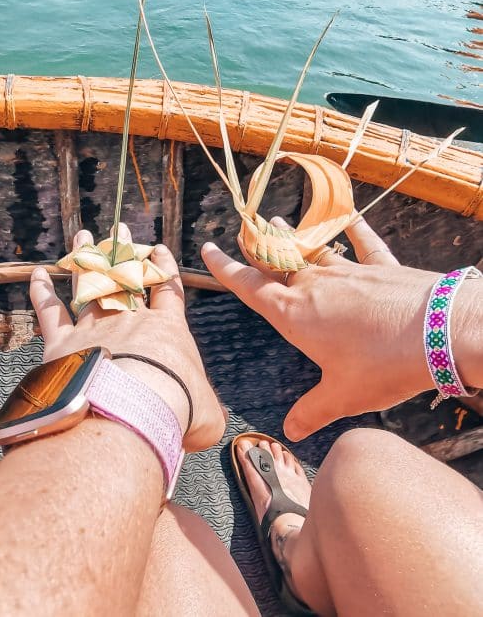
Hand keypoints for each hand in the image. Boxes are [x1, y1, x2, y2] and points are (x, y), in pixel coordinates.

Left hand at [30, 224, 224, 451]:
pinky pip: (50, 312)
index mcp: (168, 330)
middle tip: (119, 228)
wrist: (134, 412)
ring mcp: (94, 329)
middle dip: (123, 252)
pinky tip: (38, 274)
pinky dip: (42, 292)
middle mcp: (130, 322)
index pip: (168, 289)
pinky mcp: (63, 345)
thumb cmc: (178, 411)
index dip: (164, 267)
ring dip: (85, 259)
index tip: (158, 248)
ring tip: (82, 236)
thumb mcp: (208, 414)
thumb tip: (210, 419)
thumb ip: (208, 409)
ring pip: (89, 284)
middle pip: (126, 278)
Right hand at [202, 217, 442, 440]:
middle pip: (277, 261)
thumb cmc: (384, 366)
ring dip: (294, 237)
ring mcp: (349, 271)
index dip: (225, 269)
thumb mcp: (343, 396)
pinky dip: (355, 230)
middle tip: (245, 230)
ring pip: (312, 250)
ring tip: (278, 220)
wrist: (439, 333)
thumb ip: (313, 411)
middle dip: (258, 248)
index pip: (249, 287)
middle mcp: (315, 286)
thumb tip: (290, 429)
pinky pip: (363, 243)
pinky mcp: (381, 267)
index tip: (207, 250)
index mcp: (295, 316)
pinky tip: (350, 218)